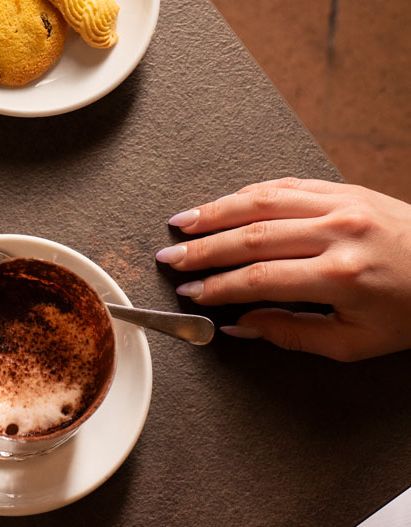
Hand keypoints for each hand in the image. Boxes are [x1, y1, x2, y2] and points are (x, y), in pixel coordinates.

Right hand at [157, 177, 410, 360]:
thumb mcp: (357, 342)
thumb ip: (294, 334)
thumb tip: (241, 326)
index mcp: (340, 275)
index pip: (259, 278)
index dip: (217, 287)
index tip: (192, 293)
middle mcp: (336, 231)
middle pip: (251, 236)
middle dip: (203, 249)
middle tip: (170, 260)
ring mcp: (340, 203)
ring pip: (261, 200)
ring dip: (216, 212)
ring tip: (182, 223)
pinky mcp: (343, 187)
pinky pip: (285, 184)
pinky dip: (249, 194)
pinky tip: (224, 204)